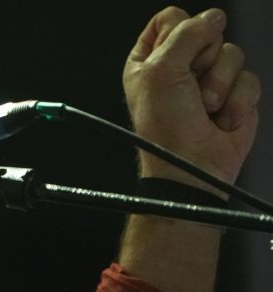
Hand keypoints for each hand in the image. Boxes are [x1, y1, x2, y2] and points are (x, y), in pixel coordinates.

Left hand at [123, 7, 259, 194]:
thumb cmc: (165, 128)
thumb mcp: (162, 71)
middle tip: (190, 86)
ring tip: (204, 107)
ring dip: (220, 84)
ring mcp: (208, 81)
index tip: (174, 56)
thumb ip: (187, 34)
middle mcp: (178, 68)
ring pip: (232, 53)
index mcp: (149, 60)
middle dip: (203, 60)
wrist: (191, 167)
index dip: (179, 31)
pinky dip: (237, 100)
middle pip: (207, 32)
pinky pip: (250, 77)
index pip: (170, 19)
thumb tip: (213, 17)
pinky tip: (221, 119)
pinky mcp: (235, 96)